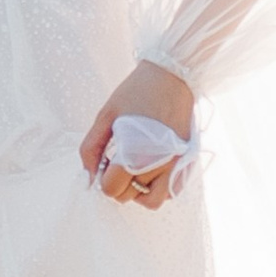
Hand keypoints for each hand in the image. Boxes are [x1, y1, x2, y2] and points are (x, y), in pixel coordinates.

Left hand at [80, 60, 196, 212]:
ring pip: (153, 201)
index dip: (102, 177)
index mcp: (136, 152)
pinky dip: (159, 187)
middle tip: (118, 161)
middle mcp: (159, 163)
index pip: (111, 188)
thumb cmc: (136, 91)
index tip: (106, 160)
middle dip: (118, 183)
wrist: (172, 75)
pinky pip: (171, 191)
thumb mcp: (106, 115)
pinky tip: (151, 168)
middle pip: (129, 196)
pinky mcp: (187, 161)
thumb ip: (91, 149)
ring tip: (134, 170)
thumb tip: (88, 178)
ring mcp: (176, 164)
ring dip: (139, 192)